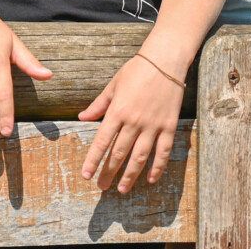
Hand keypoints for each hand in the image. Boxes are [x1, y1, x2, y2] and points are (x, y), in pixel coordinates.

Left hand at [78, 55, 184, 191]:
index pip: (102, 141)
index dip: (93, 160)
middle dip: (109, 172)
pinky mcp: (168, 126)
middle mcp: (134, 121)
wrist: (165, 60)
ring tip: (122, 189)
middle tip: (101, 187)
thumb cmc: (136, 70)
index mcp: (117, 111)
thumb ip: (98, 105)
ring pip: (140, 157)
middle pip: (119, 153)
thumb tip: (82, 118)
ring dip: (130, 175)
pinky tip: (151, 179)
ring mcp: (153, 125)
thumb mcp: (113, 85)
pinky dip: (157, 167)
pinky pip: (163, 151)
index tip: (86, 175)